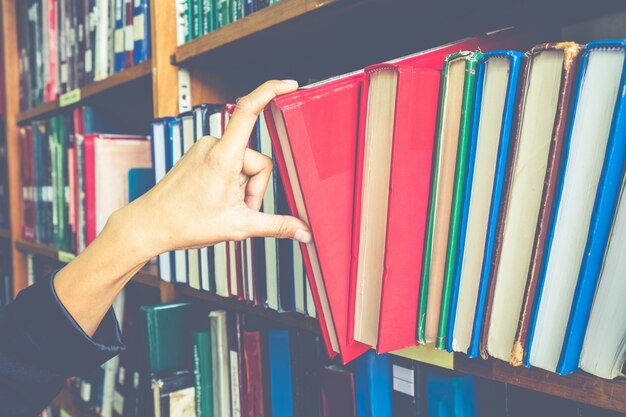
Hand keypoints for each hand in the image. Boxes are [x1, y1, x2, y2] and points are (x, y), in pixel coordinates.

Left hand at [119, 79, 311, 258]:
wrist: (151, 224)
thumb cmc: (186, 222)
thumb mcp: (239, 226)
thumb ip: (277, 226)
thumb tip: (304, 232)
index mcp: (223, 156)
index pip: (250, 110)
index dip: (271, 92)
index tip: (289, 84)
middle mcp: (213, 144)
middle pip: (256, 161)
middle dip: (253, 188)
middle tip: (237, 210)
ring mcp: (205, 148)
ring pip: (244, 164)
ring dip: (242, 187)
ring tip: (223, 206)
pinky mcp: (201, 153)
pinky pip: (230, 163)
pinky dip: (231, 182)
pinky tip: (217, 198)